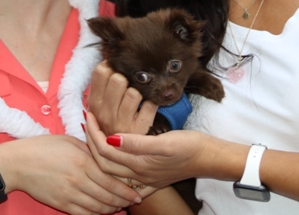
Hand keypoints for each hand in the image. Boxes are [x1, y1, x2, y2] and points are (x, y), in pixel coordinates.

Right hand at [0, 135, 140, 214]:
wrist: (19, 163)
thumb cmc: (44, 148)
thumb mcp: (71, 142)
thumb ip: (91, 151)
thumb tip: (108, 155)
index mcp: (83, 162)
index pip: (111, 181)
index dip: (126, 190)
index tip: (137, 192)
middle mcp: (79, 181)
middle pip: (108, 197)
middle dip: (124, 201)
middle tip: (134, 201)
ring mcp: (69, 194)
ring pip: (97, 208)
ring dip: (111, 209)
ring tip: (120, 207)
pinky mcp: (61, 204)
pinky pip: (83, 214)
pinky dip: (96, 214)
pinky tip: (102, 212)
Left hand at [85, 111, 214, 187]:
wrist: (211, 158)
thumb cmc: (190, 146)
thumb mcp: (164, 142)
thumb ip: (136, 142)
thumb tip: (110, 139)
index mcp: (139, 164)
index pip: (105, 150)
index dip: (93, 133)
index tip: (88, 115)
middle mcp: (139, 174)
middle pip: (104, 162)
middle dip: (92, 143)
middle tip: (87, 123)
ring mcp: (146, 180)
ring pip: (113, 171)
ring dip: (100, 155)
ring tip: (95, 137)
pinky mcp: (153, 179)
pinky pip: (128, 183)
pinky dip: (116, 176)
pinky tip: (113, 167)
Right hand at [88, 61, 156, 134]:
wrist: (121, 153)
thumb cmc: (111, 122)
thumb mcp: (99, 106)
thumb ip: (101, 85)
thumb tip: (108, 59)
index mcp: (94, 104)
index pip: (100, 71)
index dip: (111, 67)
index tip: (115, 73)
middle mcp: (105, 114)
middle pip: (118, 79)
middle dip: (125, 79)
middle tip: (127, 87)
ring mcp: (122, 123)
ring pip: (134, 93)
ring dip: (138, 93)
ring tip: (136, 100)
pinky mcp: (139, 130)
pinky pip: (151, 106)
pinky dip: (152, 104)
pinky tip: (147, 108)